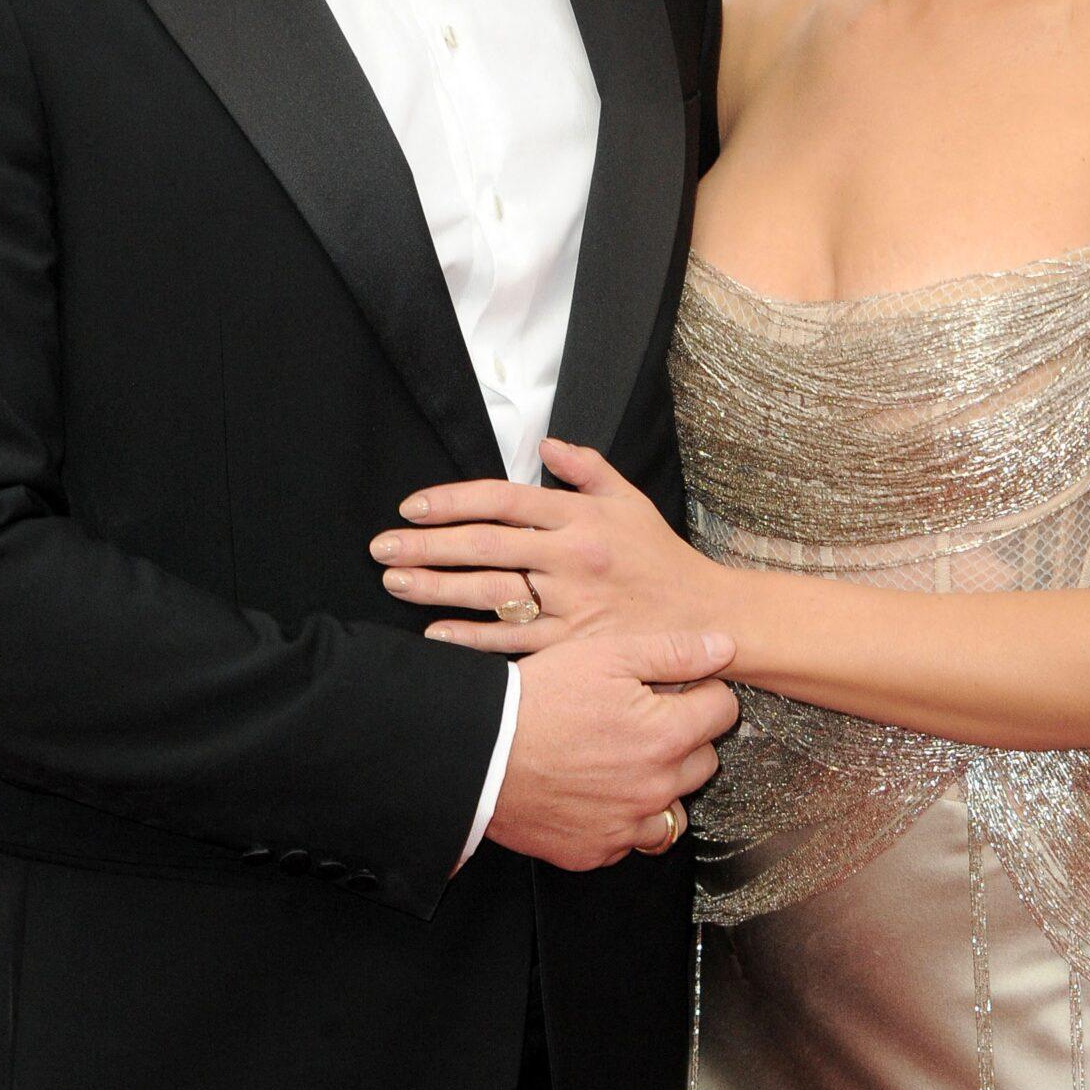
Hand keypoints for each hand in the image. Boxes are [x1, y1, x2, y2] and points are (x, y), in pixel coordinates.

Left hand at [371, 438, 718, 653]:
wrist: (708, 620)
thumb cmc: (662, 560)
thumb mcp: (631, 502)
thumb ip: (588, 469)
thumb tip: (545, 444)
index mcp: (581, 517)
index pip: (503, 500)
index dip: (452, 501)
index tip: (413, 507)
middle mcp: (572, 557)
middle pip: (485, 545)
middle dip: (426, 546)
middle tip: (382, 548)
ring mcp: (571, 604)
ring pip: (491, 593)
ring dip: (437, 588)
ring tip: (396, 583)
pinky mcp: (573, 646)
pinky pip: (512, 642)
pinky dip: (470, 639)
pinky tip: (434, 634)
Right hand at [486, 627, 739, 871]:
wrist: (478, 754)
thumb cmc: (537, 699)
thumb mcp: (607, 655)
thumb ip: (674, 652)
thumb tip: (724, 647)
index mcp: (666, 735)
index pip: (722, 711)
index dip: (700, 691)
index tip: (672, 688)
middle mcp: (655, 787)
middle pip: (705, 760)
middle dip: (684, 736)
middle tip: (641, 719)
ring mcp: (627, 825)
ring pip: (673, 807)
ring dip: (660, 785)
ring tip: (620, 760)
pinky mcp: (596, 850)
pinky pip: (631, 838)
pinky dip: (623, 818)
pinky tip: (596, 791)